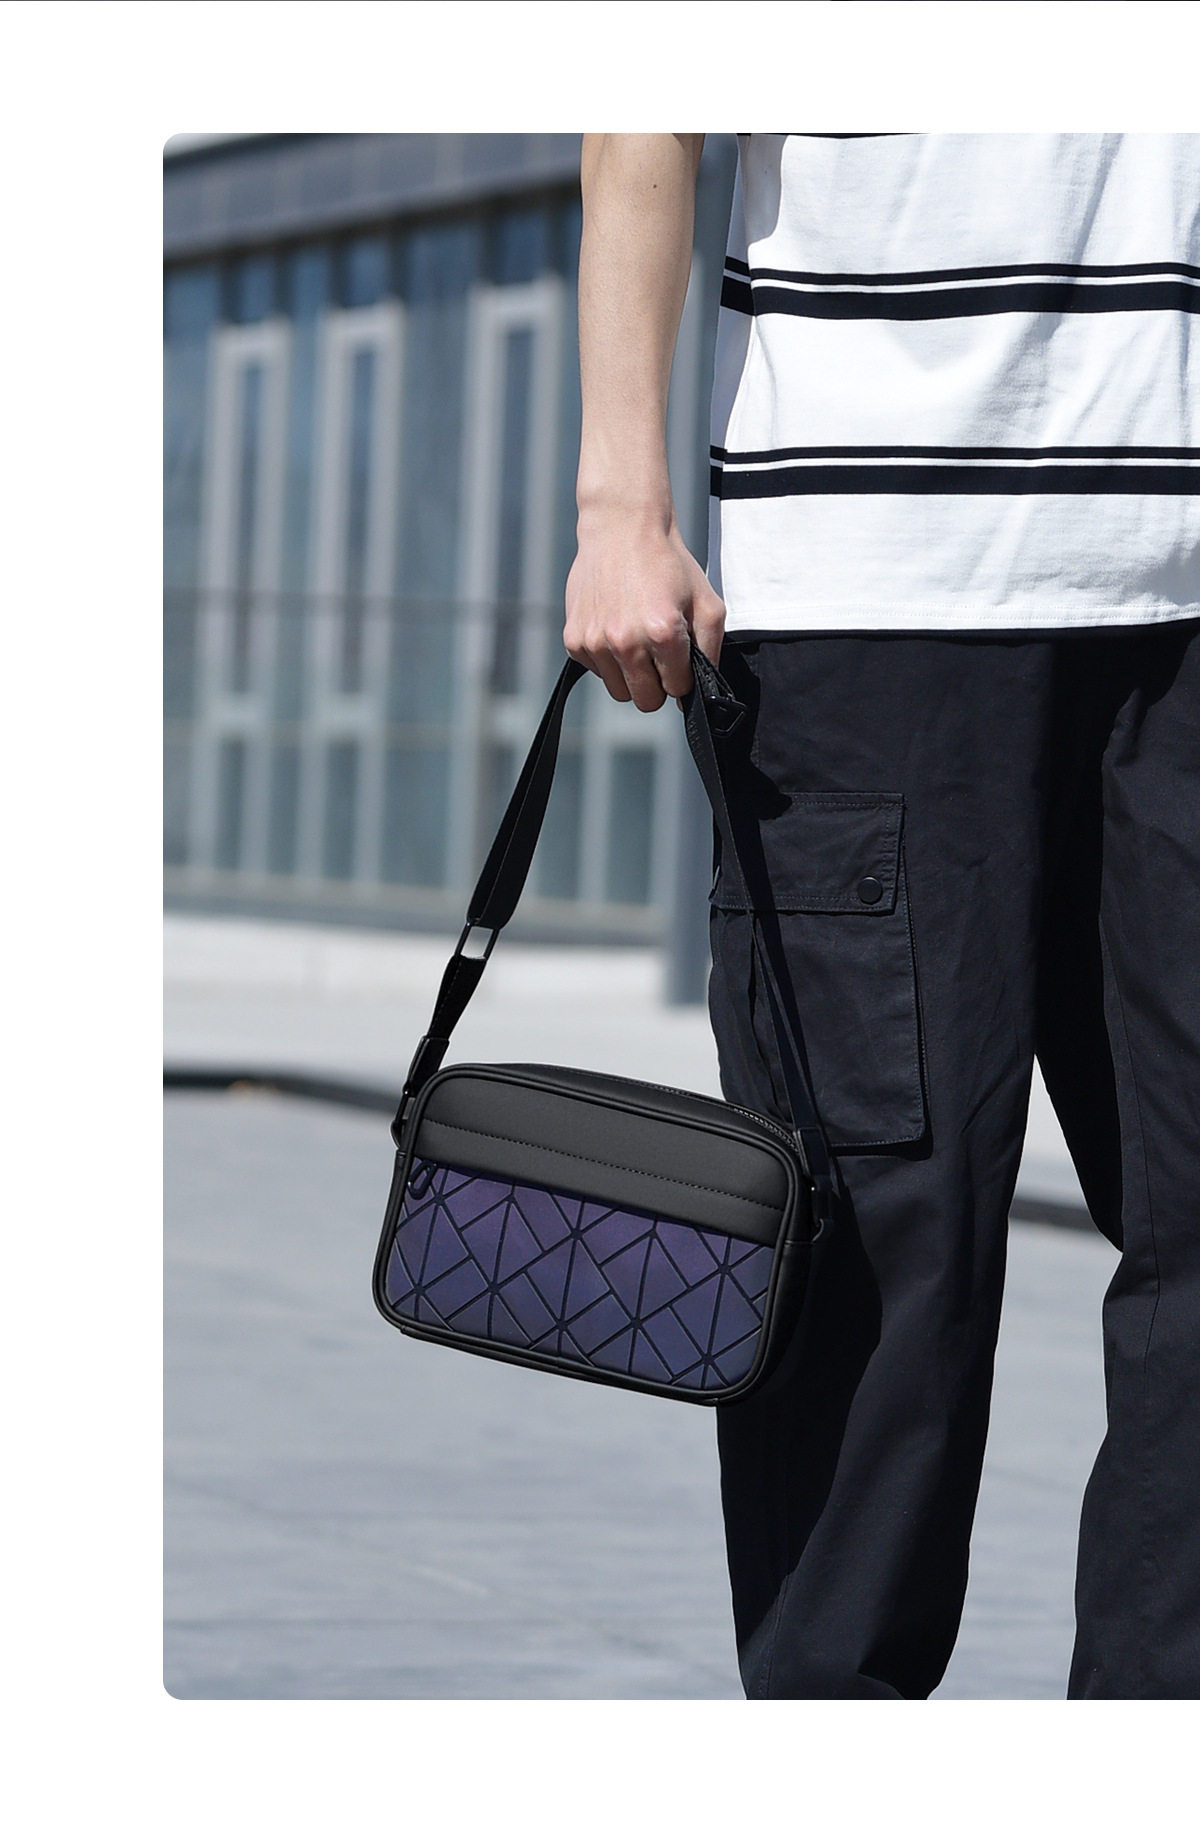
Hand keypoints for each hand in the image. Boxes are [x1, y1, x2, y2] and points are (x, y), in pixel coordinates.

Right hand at [564, 511, 725, 710]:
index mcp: (663, 633)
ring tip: (636, 640)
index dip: (682, 676)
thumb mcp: (707, 602)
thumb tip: (700, 691)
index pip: (677, 689)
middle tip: (658, 654)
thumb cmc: (667, 563)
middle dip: (657, 684)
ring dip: (631, 675)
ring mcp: (596, 642)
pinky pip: (597, 672)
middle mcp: (625, 642)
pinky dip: (608, 660)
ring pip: (619, 692)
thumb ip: (711, 650)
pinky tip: (615, 628)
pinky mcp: (574, 640)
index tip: (679, 657)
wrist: (621, 527)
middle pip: (646, 701)